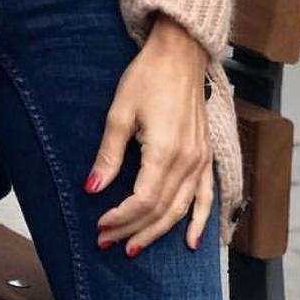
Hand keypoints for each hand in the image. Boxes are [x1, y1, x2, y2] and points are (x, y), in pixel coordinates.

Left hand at [85, 17, 213, 255]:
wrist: (180, 53)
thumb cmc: (147, 76)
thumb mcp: (120, 112)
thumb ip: (109, 154)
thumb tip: (92, 187)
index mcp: (165, 151)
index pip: (142, 201)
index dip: (120, 218)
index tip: (100, 227)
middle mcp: (188, 161)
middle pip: (161, 211)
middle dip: (133, 230)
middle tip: (109, 243)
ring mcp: (201, 160)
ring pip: (181, 209)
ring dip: (158, 232)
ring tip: (135, 246)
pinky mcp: (207, 155)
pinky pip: (207, 197)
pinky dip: (200, 221)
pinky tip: (192, 242)